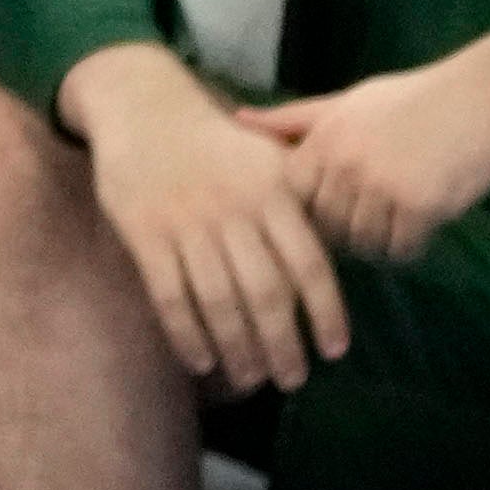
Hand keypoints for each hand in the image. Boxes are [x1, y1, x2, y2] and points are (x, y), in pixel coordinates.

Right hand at [75, 51, 349, 389]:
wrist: (145, 109)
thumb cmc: (218, 144)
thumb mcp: (270, 159)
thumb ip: (303, 205)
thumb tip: (345, 254)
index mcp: (273, 194)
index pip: (309, 265)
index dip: (326, 312)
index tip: (334, 351)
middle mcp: (234, 211)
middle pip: (265, 293)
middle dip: (282, 345)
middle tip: (292, 380)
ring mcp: (187, 224)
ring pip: (218, 301)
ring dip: (237, 349)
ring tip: (251, 378)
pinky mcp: (146, 234)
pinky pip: (170, 295)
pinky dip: (186, 334)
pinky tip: (200, 361)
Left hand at [250, 30, 489, 259]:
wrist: (483, 96)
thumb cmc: (413, 97)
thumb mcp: (348, 100)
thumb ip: (295, 118)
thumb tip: (237, 118)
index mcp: (323, 137)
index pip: (291, 195)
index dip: (307, 209)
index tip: (327, 209)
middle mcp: (345, 163)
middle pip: (324, 225)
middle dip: (341, 232)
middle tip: (367, 223)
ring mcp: (382, 186)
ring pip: (360, 242)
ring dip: (375, 244)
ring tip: (393, 226)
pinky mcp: (421, 206)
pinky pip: (399, 249)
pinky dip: (407, 249)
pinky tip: (417, 233)